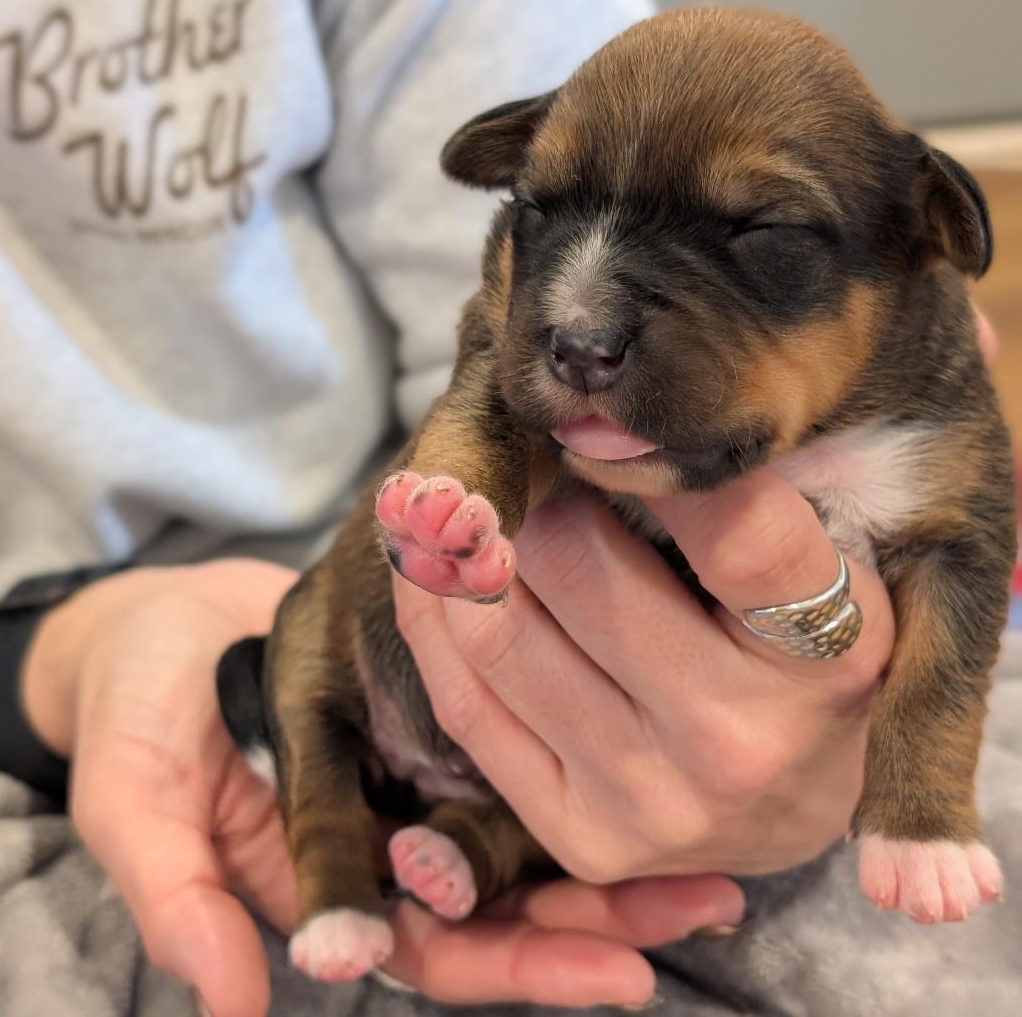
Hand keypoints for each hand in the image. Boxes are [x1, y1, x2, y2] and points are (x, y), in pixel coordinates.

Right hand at [21, 559, 743, 1014]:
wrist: (161, 624)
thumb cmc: (138, 705)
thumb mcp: (138, 794)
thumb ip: (176, 892)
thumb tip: (231, 1006)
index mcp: (328, 886)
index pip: (435, 947)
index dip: (522, 965)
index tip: (620, 976)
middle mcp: (387, 843)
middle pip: (506, 903)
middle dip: (602, 918)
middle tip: (704, 906)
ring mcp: (414, 782)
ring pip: (523, 835)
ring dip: (612, 850)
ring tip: (708, 855)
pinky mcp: (439, 719)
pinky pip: (515, 751)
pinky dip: (577, 755)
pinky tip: (646, 748)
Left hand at [393, 468, 895, 883]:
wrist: (791, 813)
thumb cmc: (796, 669)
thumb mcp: (824, 576)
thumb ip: (737, 503)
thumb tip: (589, 424)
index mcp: (824, 659)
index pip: (738, 533)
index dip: (647, 458)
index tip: (590, 418)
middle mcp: (736, 740)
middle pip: (579, 569)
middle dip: (530, 491)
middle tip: (514, 456)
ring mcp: (648, 799)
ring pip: (500, 633)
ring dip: (464, 549)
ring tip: (460, 504)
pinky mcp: (577, 836)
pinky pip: (465, 706)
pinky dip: (434, 618)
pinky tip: (432, 572)